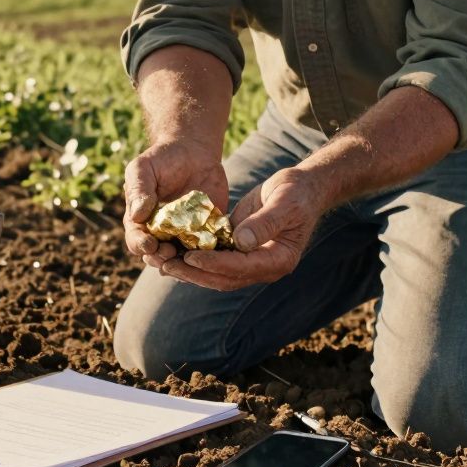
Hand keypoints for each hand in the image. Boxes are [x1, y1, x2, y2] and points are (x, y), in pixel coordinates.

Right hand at [122, 140, 227, 269]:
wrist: (193, 153)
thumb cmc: (162, 159)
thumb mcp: (143, 168)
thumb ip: (138, 189)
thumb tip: (137, 214)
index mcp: (141, 222)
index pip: (136, 241)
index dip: (141, 245)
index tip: (149, 243)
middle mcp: (161, 234)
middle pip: (157, 257)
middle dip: (161, 258)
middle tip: (169, 252)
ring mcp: (184, 235)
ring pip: (182, 259)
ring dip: (185, 263)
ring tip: (189, 258)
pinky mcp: (207, 233)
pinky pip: (208, 250)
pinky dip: (209, 255)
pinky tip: (212, 253)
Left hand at [161, 168, 324, 290]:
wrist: (302, 189)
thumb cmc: (297, 192)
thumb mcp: (285, 202)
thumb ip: (265, 222)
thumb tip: (241, 242)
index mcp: (279, 259)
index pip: (241, 267)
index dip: (215, 263)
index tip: (191, 257)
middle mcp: (264, 267)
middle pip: (225, 278)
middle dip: (195, 273)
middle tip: (166, 265)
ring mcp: (251, 261)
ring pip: (217, 274)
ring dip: (191, 270)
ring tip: (163, 263)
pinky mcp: (240, 250)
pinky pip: (216, 260)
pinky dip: (195, 258)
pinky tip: (173, 251)